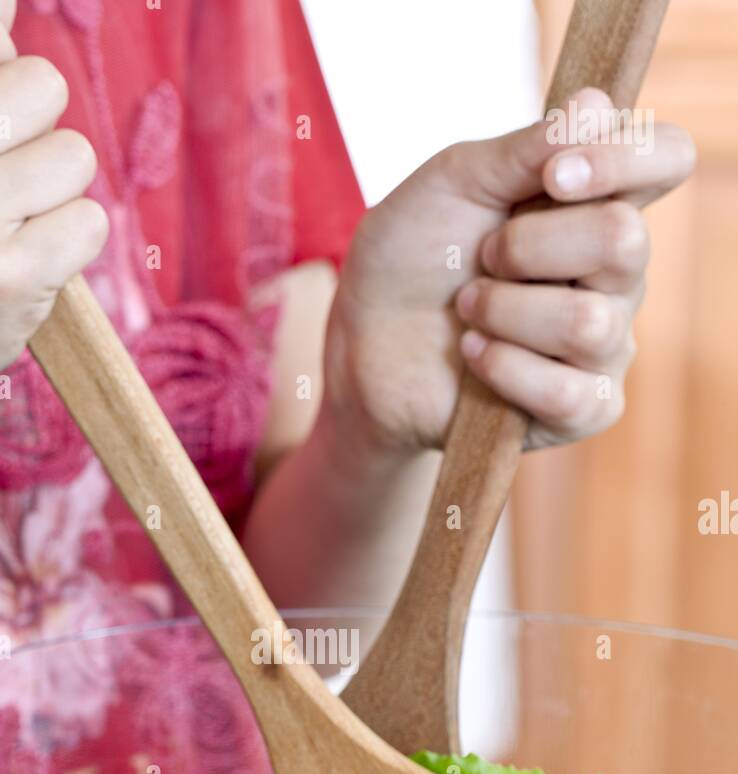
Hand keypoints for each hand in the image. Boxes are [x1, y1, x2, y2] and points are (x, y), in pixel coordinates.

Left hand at [328, 88, 694, 454]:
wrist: (365, 349)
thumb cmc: (411, 260)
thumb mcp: (451, 184)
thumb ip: (523, 149)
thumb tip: (597, 107)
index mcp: (595, 201)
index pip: (664, 159)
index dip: (624, 158)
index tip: (552, 175)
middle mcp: (615, 271)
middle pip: (625, 240)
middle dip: (529, 246)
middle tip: (483, 258)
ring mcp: (606, 343)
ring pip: (587, 322)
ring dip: (504, 311)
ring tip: (468, 311)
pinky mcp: (584, 409)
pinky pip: (568, 392)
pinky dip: (504, 368)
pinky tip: (475, 357)